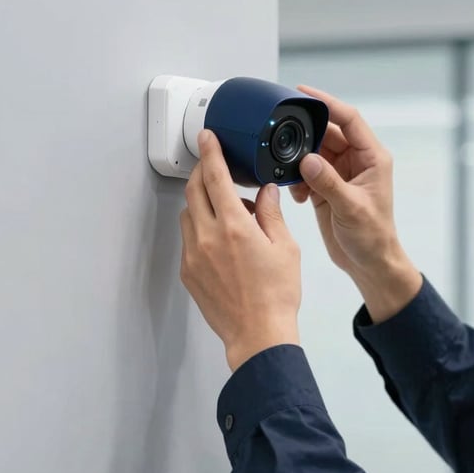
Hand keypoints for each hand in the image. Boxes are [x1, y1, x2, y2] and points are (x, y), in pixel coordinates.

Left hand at [180, 131, 300, 369]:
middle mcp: (208, 237)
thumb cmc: (277, 295)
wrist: (258, 334)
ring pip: (189, 214)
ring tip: (230, 216)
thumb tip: (264, 192)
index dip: (210, 152)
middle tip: (216, 170)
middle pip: (194, 190)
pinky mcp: (188, 272)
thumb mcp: (285, 247)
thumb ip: (270, 213)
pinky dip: (201, 229)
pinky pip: (188, 239)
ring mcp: (193, 255)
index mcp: (234, 226)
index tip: (207, 138)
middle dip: (203, 174)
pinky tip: (223, 242)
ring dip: (203, 204)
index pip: (216, 176)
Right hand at [291, 85, 421, 321]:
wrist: (369, 263)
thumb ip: (328, 183)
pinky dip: (296, 179)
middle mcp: (356, 162)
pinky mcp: (327, 188)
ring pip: (314, 152)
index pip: (349, 119)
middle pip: (327, 133)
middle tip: (282, 130)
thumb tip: (308, 160)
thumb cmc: (372, 237)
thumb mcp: (351, 209)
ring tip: (287, 169)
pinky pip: (306, 172)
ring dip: (298, 159)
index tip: (303, 92)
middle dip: (305, 133)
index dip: (327, 103)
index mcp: (371, 158)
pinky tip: (295, 193)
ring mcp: (340, 174)